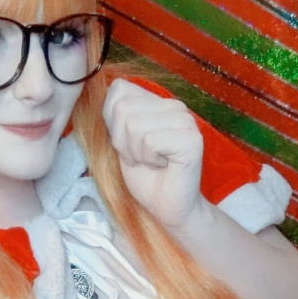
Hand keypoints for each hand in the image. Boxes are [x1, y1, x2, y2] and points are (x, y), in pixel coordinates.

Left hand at [102, 79, 205, 229]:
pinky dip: (149, 159)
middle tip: (140, 158)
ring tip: (151, 162)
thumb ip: (116, 115)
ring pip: (134, 125)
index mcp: (158, 102)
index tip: (127, 145)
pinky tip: (163, 166)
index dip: (112, 122)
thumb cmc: (146, 177)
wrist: (168, 208)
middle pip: (123, 108)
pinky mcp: (192, 140)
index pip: (118, 90)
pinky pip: (150, 141)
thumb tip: (105, 89)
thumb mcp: (122, 141)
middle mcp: (174, 106)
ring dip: (136, 152)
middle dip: (122, 141)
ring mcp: (186, 121)